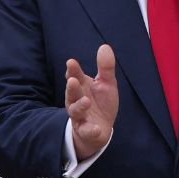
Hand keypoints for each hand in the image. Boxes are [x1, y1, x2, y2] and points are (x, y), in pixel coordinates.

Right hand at [66, 44, 118, 159]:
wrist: (101, 129)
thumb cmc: (101, 103)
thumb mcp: (107, 84)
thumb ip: (105, 67)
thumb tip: (105, 46)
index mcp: (82, 86)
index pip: (75, 76)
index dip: (73, 70)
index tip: (71, 63)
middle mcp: (77, 100)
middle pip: (72, 93)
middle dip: (72, 87)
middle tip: (73, 80)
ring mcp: (80, 116)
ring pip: (75, 111)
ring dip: (79, 106)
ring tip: (86, 101)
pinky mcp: (85, 131)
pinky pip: (86, 131)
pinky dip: (90, 130)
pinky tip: (96, 128)